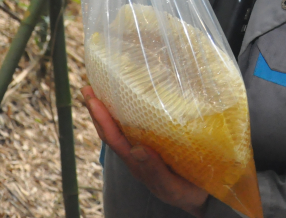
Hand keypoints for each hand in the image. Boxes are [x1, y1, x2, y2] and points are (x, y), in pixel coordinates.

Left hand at [80, 86, 209, 217]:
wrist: (198, 197)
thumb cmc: (185, 192)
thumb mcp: (171, 186)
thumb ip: (154, 170)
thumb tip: (137, 149)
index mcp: (136, 162)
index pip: (113, 138)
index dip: (102, 119)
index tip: (92, 99)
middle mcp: (135, 153)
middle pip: (110, 131)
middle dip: (97, 110)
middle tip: (87, 88)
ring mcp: (144, 147)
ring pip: (120, 127)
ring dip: (108, 109)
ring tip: (99, 90)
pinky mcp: (156, 142)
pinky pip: (137, 125)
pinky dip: (128, 111)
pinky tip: (129, 99)